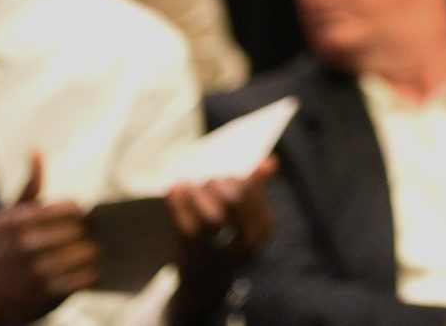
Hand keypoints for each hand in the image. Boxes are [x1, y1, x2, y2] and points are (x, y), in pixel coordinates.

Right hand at [0, 152, 96, 325]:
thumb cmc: (0, 251)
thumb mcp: (7, 218)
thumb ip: (29, 186)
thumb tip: (37, 151)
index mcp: (18, 222)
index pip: (72, 209)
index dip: (76, 215)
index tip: (72, 221)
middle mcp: (26, 245)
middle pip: (81, 231)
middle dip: (85, 234)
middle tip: (84, 238)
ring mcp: (37, 271)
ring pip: (86, 253)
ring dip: (91, 254)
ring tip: (88, 253)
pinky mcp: (47, 294)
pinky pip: (85, 278)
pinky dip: (90, 273)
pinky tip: (85, 271)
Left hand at [166, 157, 275, 322]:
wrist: (206, 285)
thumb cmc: (228, 242)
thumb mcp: (247, 217)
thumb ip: (256, 188)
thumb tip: (271, 161)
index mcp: (262, 228)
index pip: (250, 194)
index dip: (234, 182)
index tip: (222, 179)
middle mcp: (246, 243)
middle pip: (231, 201)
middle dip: (216, 186)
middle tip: (205, 183)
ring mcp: (220, 252)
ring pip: (209, 214)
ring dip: (195, 194)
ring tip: (186, 185)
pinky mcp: (193, 258)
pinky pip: (186, 225)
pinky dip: (178, 203)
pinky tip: (174, 190)